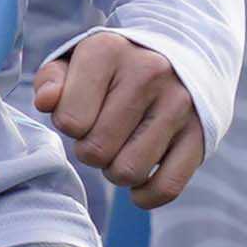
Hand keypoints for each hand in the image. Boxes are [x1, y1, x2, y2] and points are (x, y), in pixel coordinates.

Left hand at [32, 32, 208, 205]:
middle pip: (97, 151)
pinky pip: (166, 187)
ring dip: (116, 171)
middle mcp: (148, 73)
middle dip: (91, 151)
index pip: (70, 121)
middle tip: (102, 134)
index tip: (83, 113)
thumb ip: (51, 81)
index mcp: (109, 52)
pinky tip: (139, 181)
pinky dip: (146, 195)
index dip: (69, 126)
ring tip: (121, 149)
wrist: (182, 55)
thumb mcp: (78, 62)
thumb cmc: (115, 68)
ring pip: (129, 172)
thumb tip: (47, 102)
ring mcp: (179, 104)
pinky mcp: (200, 133)